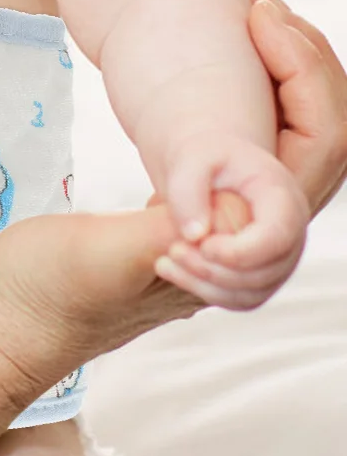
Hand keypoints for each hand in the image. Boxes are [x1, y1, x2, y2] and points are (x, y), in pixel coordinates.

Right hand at [0, 0, 346, 391]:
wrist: (2, 324)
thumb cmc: (45, 296)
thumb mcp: (103, 259)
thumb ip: (167, 232)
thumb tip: (229, 204)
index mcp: (238, 253)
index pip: (314, 156)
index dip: (303, 81)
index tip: (255, 21)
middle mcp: (243, 242)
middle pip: (318, 148)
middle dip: (306, 68)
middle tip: (261, 5)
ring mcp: (218, 230)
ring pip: (288, 149)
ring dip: (284, 81)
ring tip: (252, 22)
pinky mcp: (185, 217)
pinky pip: (248, 152)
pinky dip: (251, 100)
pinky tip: (220, 72)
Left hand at [155, 133, 307, 308]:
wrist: (212, 166)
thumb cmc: (202, 157)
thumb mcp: (191, 158)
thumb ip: (188, 190)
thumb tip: (194, 236)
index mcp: (283, 199)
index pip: (276, 238)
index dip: (240, 252)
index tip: (201, 245)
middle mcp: (291, 233)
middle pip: (265, 272)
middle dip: (215, 270)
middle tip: (172, 251)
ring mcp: (279, 258)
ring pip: (252, 293)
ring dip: (206, 286)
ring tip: (164, 263)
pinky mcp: (260, 274)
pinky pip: (241, 299)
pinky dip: (206, 292)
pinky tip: (172, 271)